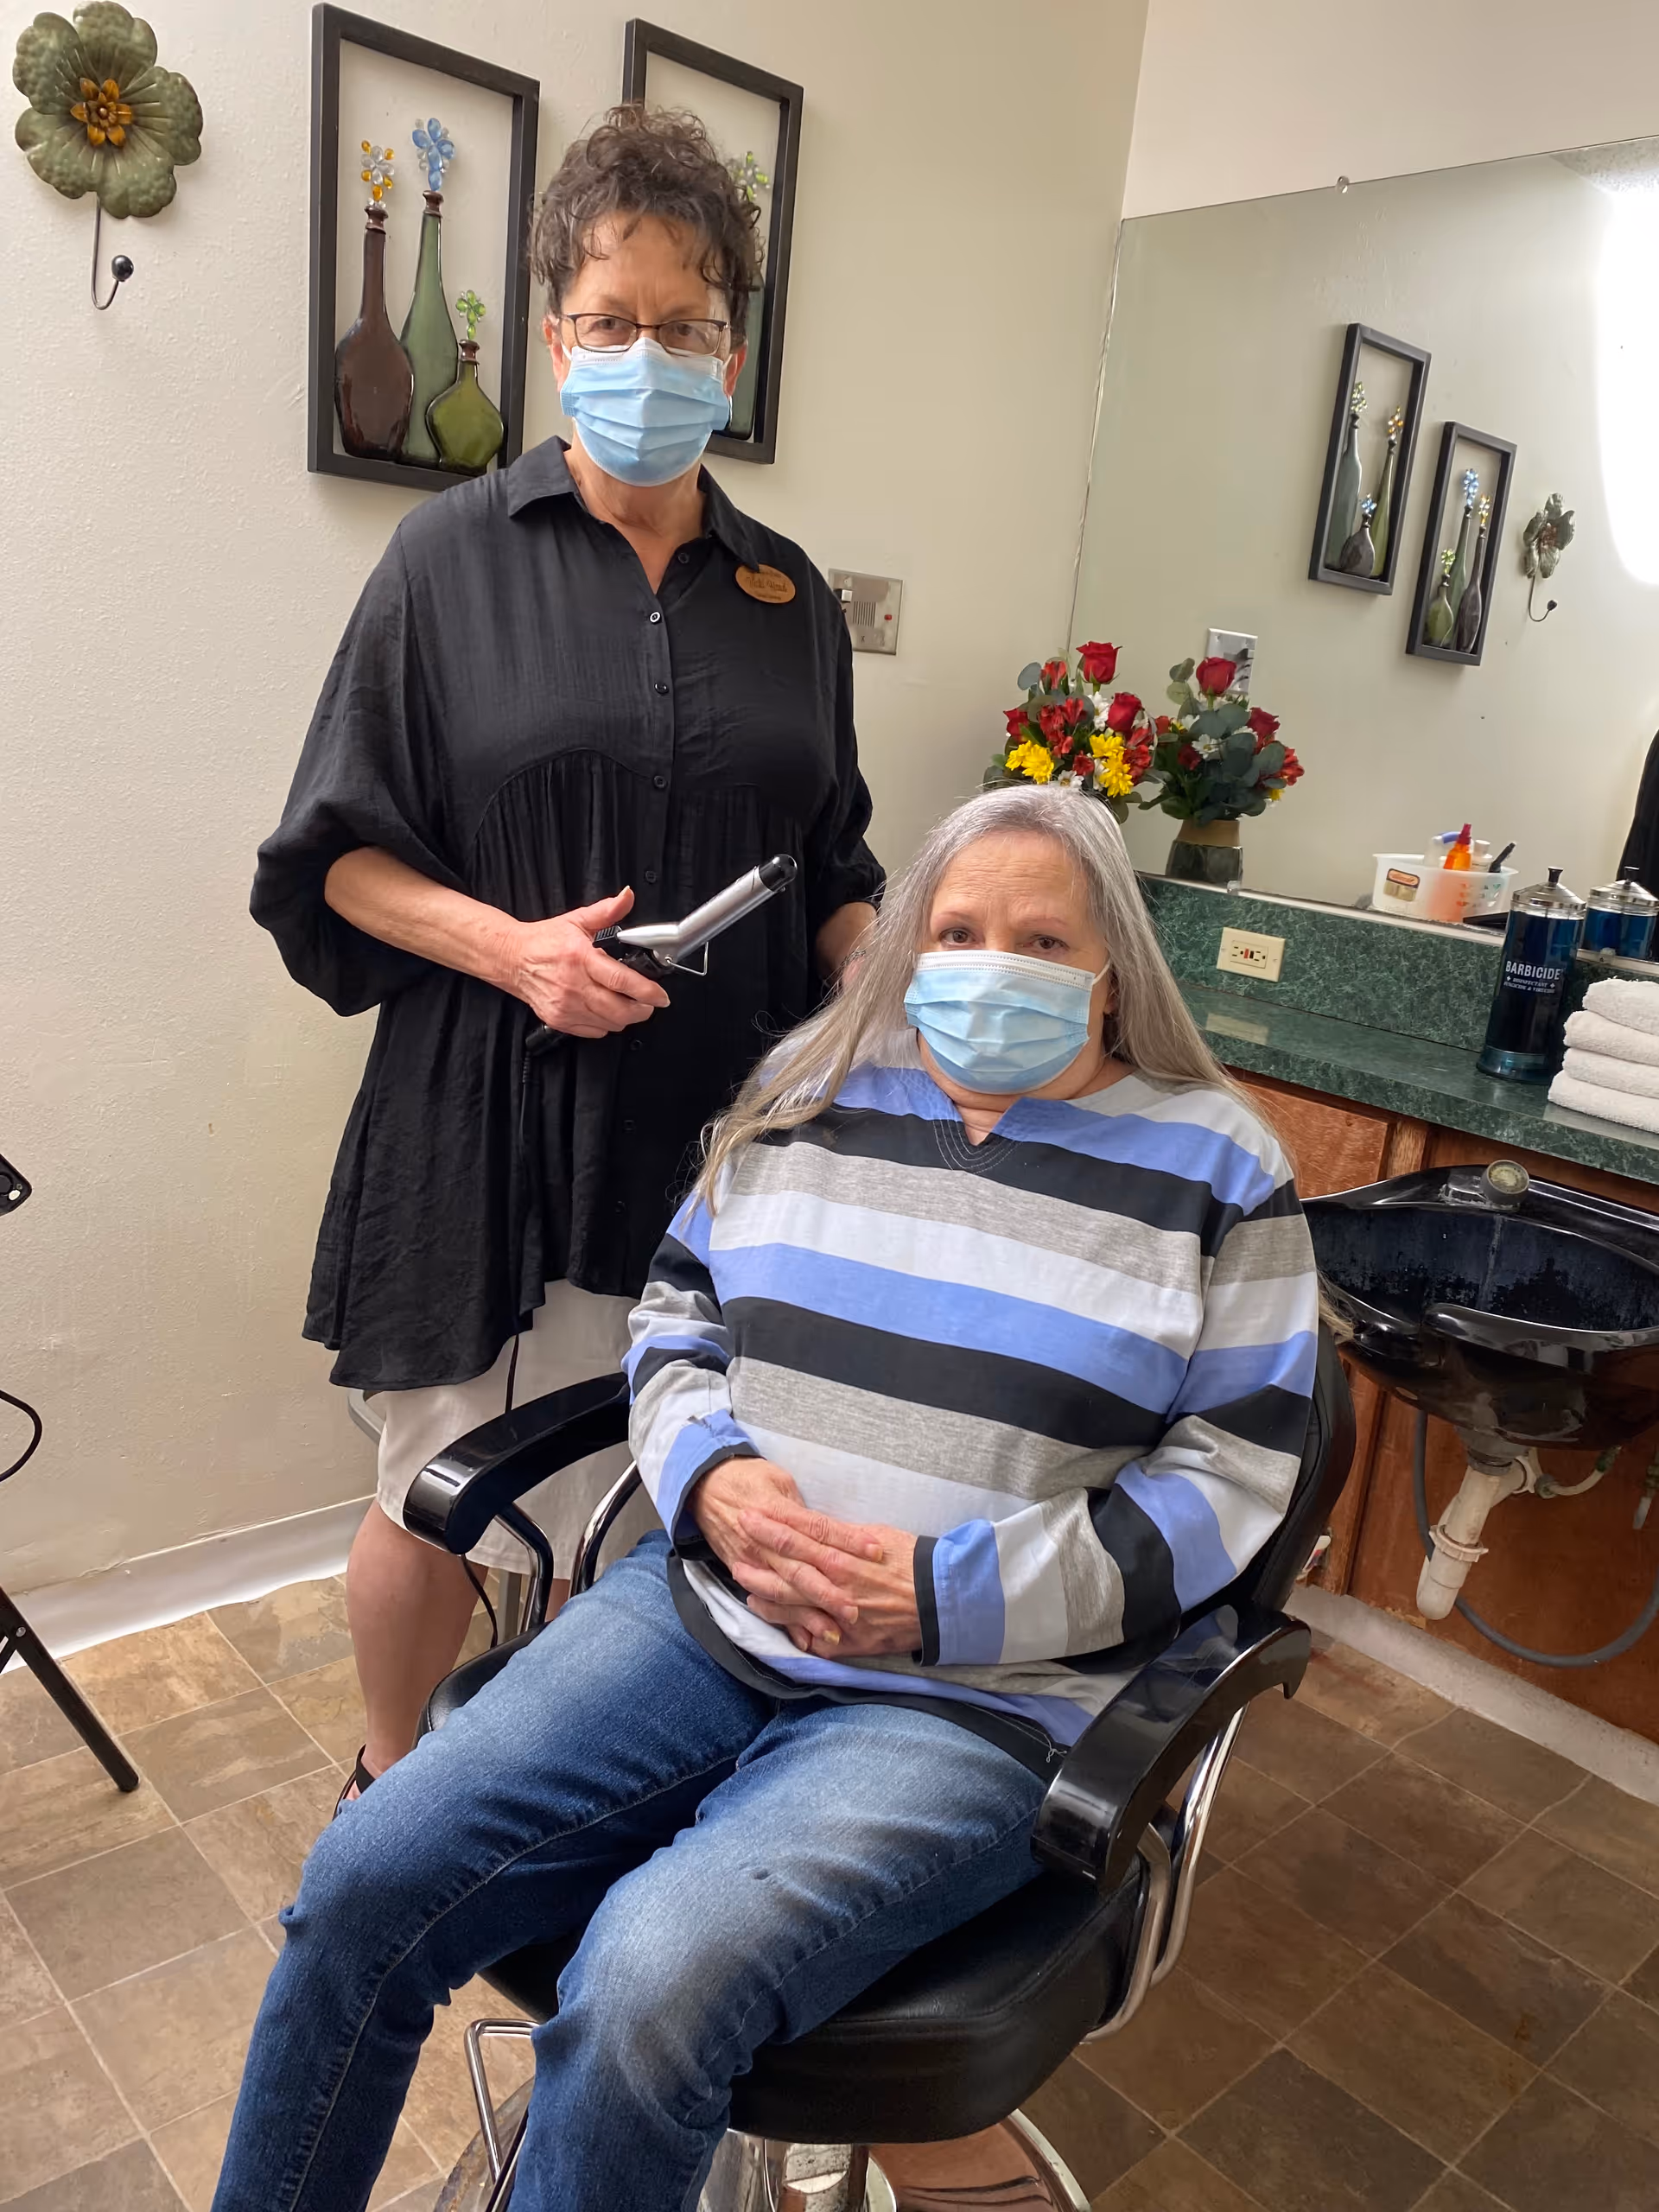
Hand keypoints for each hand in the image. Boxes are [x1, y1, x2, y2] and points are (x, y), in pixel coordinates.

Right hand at [509, 888, 669, 1038]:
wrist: (511, 959)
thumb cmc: (543, 941)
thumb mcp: (577, 920)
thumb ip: (607, 911)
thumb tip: (627, 896)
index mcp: (581, 959)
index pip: (622, 981)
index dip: (648, 992)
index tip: (661, 996)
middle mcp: (574, 986)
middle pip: (620, 1010)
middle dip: (642, 1009)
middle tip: (649, 1002)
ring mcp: (566, 1006)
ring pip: (610, 1024)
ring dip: (626, 1017)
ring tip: (629, 1005)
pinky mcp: (558, 1020)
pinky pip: (594, 1031)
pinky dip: (606, 1024)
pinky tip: (605, 1010)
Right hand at [689, 1458, 882, 1647]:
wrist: (705, 1485)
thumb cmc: (748, 1478)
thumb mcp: (780, 1482)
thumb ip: (804, 1510)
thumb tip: (832, 1530)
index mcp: (779, 1512)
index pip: (819, 1528)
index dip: (848, 1539)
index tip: (876, 1551)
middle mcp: (766, 1542)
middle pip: (802, 1568)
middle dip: (829, 1590)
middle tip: (856, 1608)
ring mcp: (754, 1561)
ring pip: (785, 1592)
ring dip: (809, 1614)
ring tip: (834, 1633)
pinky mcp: (745, 1572)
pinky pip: (766, 1602)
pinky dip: (784, 1623)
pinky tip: (804, 1640)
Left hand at [733, 1497, 919, 1659]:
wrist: (941, 1601)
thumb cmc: (911, 1562)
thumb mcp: (876, 1536)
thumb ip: (842, 1537)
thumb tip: (814, 1531)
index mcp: (844, 1556)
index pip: (799, 1537)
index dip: (770, 1527)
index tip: (749, 1516)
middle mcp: (837, 1586)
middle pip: (787, 1572)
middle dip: (758, 1559)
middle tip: (734, 1548)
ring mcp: (839, 1617)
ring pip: (792, 1606)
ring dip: (766, 1596)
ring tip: (745, 1586)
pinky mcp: (847, 1642)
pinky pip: (812, 1638)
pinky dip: (791, 1629)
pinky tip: (774, 1621)